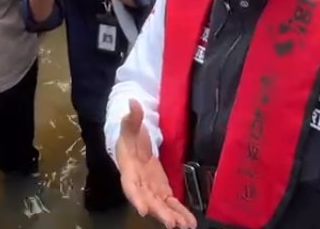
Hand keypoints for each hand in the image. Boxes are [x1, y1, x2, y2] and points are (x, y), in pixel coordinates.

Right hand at [117, 100, 196, 227]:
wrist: (133, 143)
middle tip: (172, 224)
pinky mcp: (162, 190)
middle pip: (148, 200)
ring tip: (186, 226)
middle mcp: (139, 183)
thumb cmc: (129, 135)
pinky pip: (170, 203)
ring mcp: (151, 188)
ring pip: (160, 205)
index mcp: (129, 169)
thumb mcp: (129, 125)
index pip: (130, 185)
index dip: (135, 197)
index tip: (142, 210)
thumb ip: (132, 116)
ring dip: (172, 216)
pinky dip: (180, 212)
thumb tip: (133, 102)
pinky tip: (190, 222)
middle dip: (160, 212)